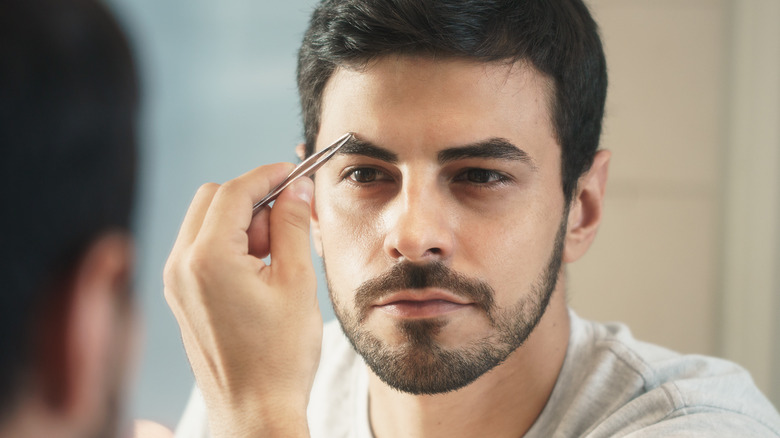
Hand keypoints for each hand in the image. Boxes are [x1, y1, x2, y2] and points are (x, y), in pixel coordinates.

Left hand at [163, 163, 320, 436]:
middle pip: (213, 199)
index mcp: (207, 259)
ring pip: (205, 222)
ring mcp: (176, 283)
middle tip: (290, 218)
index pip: (235, 191)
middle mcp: (180, 266)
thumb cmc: (280, 357)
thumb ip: (292, 226)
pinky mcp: (181, 296)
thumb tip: (295, 189)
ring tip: (279, 255)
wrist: (255, 412)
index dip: (269, 175)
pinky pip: (201, 249)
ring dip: (242, 221)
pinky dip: (230, 244)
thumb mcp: (297, 283)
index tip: (296, 173)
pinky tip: (261, 270)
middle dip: (253, 198)